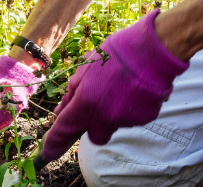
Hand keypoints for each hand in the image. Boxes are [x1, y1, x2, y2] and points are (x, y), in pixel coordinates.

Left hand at [38, 9, 188, 162]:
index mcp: (86, 101)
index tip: (48, 153)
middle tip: (102, 103)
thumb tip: (60, 111)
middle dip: (96, 125)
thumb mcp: (87, 68)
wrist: (154, 50)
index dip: (54, 143)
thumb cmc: (117, 54)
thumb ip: (72, 93)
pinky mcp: (145, 119)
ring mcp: (126, 120)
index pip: (65, 129)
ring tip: (123, 88)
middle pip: (95, 136)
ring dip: (115, 114)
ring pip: (115, 126)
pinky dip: (132, 110)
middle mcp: (105, 116)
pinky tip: (136, 90)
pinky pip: (133, 120)